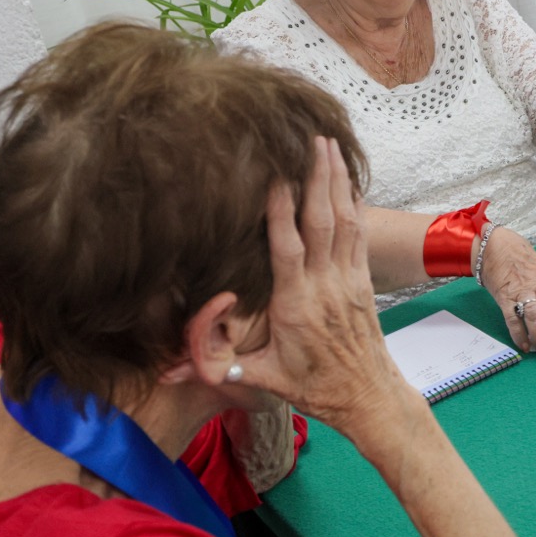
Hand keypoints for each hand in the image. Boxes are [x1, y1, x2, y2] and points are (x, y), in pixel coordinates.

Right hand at [235, 137, 406, 431]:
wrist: (369, 397)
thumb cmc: (315, 389)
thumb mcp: (264, 381)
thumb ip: (219, 368)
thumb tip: (167, 373)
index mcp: (296, 305)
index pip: (287, 249)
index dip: (281, 212)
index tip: (275, 176)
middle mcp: (325, 285)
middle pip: (322, 222)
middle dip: (316, 178)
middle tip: (311, 139)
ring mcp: (348, 280)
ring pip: (346, 221)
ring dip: (337, 181)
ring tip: (329, 145)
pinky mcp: (363, 281)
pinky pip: (360, 234)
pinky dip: (354, 203)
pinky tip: (347, 179)